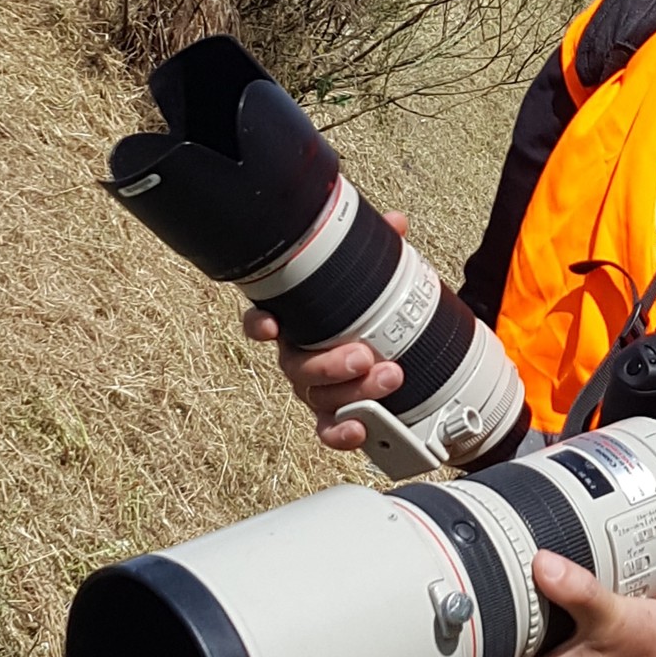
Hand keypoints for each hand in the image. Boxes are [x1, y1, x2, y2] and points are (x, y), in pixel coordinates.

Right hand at [241, 210, 407, 451]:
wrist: (392, 345)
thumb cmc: (365, 309)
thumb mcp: (371, 277)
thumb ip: (377, 250)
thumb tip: (396, 224)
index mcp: (297, 321)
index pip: (262, 321)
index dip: (259, 324)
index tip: (270, 324)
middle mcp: (298, 358)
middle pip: (298, 368)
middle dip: (330, 364)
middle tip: (364, 354)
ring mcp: (315, 390)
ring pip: (319, 398)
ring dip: (352, 392)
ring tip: (389, 377)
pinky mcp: (335, 415)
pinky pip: (329, 429)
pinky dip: (341, 433)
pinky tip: (360, 428)